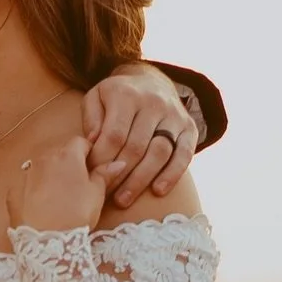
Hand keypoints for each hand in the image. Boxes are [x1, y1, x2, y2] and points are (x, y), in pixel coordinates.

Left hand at [6, 136, 130, 231]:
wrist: (46, 240)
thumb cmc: (76, 214)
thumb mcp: (96, 194)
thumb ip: (105, 174)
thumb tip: (117, 163)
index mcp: (67, 155)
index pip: (80, 142)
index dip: (89, 153)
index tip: (94, 166)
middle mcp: (44, 158)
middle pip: (60, 153)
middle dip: (70, 163)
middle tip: (80, 184)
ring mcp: (26, 173)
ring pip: (42, 167)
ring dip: (52, 175)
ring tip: (61, 196)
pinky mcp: (13, 190)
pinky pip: (27, 183)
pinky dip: (35, 189)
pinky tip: (43, 205)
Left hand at [82, 64, 197, 207]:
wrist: (152, 82)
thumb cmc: (116, 97)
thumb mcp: (95, 97)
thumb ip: (90, 119)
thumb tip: (91, 143)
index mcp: (126, 94)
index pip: (114, 134)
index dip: (102, 159)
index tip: (91, 176)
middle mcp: (153, 103)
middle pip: (136, 146)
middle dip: (119, 174)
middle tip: (105, 194)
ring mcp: (174, 115)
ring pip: (160, 152)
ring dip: (141, 180)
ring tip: (123, 199)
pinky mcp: (190, 128)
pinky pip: (185, 154)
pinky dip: (172, 175)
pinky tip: (157, 191)